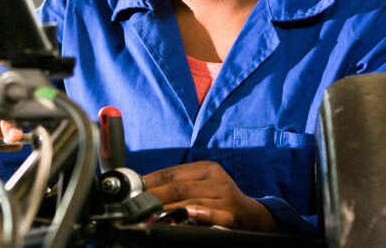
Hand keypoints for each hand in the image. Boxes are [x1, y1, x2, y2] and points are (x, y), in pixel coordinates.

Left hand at [143, 161, 276, 231]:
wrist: (252, 216)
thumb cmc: (220, 200)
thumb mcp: (204, 185)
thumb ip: (180, 185)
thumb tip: (144, 188)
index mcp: (207, 169)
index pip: (172, 173)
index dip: (150, 181)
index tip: (132, 189)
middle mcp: (217, 180)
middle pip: (178, 187)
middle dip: (154, 196)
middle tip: (136, 205)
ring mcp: (225, 198)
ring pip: (190, 201)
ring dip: (167, 209)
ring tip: (150, 214)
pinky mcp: (231, 216)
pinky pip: (210, 215)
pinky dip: (195, 215)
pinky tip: (183, 215)